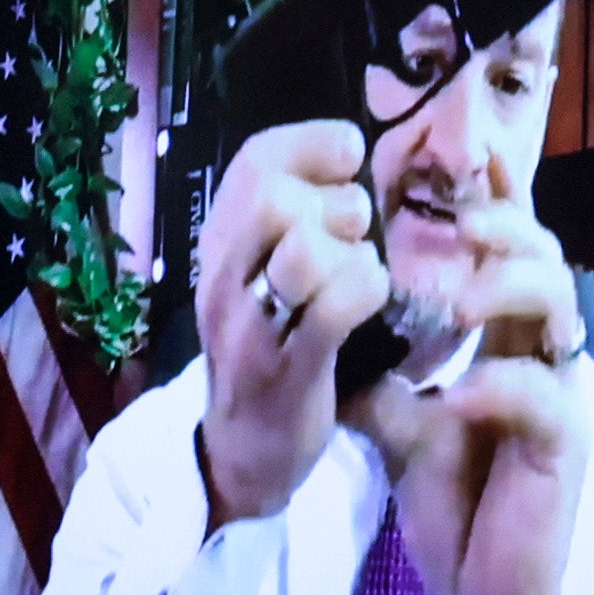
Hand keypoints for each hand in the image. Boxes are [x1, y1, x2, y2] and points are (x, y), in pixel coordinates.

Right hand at [194, 122, 392, 524]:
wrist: (242, 454)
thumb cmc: (271, 352)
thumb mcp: (263, 275)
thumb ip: (292, 219)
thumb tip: (348, 153)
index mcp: (220, 247)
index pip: (252, 162)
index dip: (308, 141)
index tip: (348, 154)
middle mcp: (224, 280)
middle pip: (270, 197)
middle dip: (331, 200)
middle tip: (354, 229)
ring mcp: (251, 328)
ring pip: (301, 250)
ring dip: (351, 250)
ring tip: (359, 271)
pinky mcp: (287, 372)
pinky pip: (335, 308)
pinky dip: (368, 290)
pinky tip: (373, 302)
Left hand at [370, 198, 590, 594]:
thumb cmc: (454, 510)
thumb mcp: (400, 430)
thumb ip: (383, 377)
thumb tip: (339, 328)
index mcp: (510, 348)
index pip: (510, 259)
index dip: (496, 207)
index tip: (461, 161)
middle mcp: (544, 364)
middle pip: (549, 262)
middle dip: (506, 229)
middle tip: (457, 221)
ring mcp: (562, 404)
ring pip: (561, 311)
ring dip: (509, 289)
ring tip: (458, 298)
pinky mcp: (565, 453)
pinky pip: (545, 399)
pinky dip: (499, 386)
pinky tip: (458, 396)